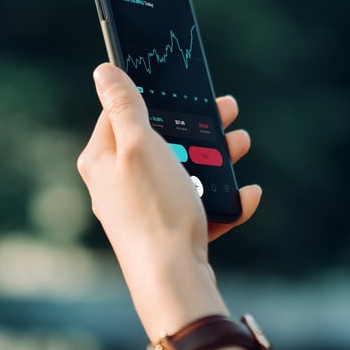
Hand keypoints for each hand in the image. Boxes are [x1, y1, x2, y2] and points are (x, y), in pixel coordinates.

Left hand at [77, 63, 261, 338]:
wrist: (174, 278)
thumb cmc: (155, 208)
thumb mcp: (140, 145)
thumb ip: (125, 105)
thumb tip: (104, 71)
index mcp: (104, 159)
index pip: (123, 113)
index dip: (157, 97)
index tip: (187, 89)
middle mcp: (120, 182)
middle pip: (163, 140)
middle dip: (199, 126)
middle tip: (227, 110)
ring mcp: (146, 206)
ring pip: (185, 169)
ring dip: (216, 157)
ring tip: (241, 144)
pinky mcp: (169, 227)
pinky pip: (198, 203)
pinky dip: (221, 197)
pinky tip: (244, 195)